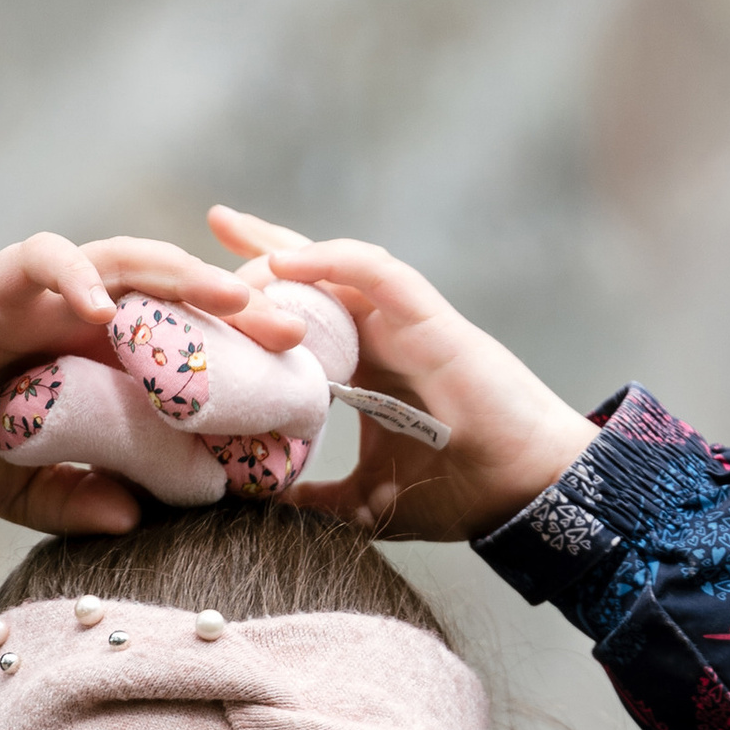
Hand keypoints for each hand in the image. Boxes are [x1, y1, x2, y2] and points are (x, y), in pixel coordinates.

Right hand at [0, 233, 315, 534]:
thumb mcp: (27, 489)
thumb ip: (78, 503)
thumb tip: (137, 523)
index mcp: (102, 354)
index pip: (183, 338)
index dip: (237, 352)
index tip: (293, 381)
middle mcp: (84, 311)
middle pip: (174, 291)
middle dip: (235, 306)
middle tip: (293, 331)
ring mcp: (44, 291)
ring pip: (126, 260)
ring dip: (180, 274)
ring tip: (229, 298)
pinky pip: (45, 257)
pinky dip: (76, 274)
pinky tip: (104, 306)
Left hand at [207, 206, 594, 540]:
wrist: (523, 490)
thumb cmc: (461, 490)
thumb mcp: (366, 500)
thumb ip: (315, 499)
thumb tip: (263, 506)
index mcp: (365, 368)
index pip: (304, 319)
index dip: (259, 297)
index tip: (205, 289)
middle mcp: (380, 335)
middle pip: (313, 276)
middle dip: (262, 246)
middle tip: (214, 223)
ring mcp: (404, 322)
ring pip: (335, 267)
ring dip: (284, 254)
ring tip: (234, 242)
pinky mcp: (428, 318)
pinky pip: (374, 271)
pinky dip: (329, 261)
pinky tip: (283, 262)